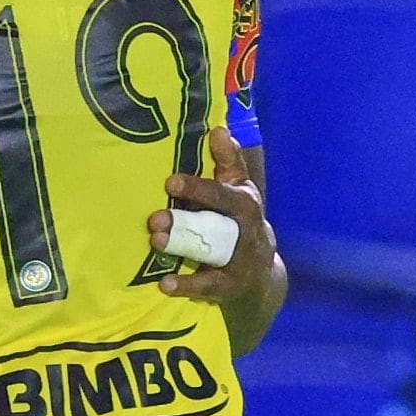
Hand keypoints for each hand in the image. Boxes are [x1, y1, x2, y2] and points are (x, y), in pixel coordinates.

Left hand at [147, 132, 278, 305]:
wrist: (261, 273)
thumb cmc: (241, 221)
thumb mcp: (239, 189)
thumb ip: (227, 161)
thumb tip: (218, 129)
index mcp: (245, 203)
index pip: (223, 193)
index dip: (198, 188)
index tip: (169, 182)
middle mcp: (246, 231)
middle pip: (216, 223)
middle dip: (184, 219)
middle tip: (154, 218)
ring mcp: (241, 260)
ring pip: (211, 253)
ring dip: (182, 249)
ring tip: (156, 242)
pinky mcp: (232, 286)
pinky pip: (209, 286)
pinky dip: (187, 285)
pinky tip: (164, 284)